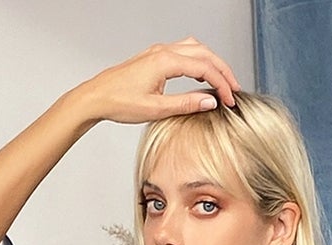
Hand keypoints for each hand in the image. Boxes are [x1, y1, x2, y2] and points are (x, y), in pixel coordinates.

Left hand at [75, 38, 240, 126]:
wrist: (97, 96)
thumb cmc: (120, 102)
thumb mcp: (156, 109)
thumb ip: (186, 104)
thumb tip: (210, 101)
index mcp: (166, 62)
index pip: (205, 68)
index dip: (221, 84)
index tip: (229, 101)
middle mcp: (164, 51)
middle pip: (205, 53)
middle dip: (223, 70)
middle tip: (234, 89)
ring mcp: (159, 51)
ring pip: (196, 48)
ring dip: (212, 62)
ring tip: (222, 80)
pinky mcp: (154, 57)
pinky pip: (184, 50)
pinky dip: (199, 59)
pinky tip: (201, 72)